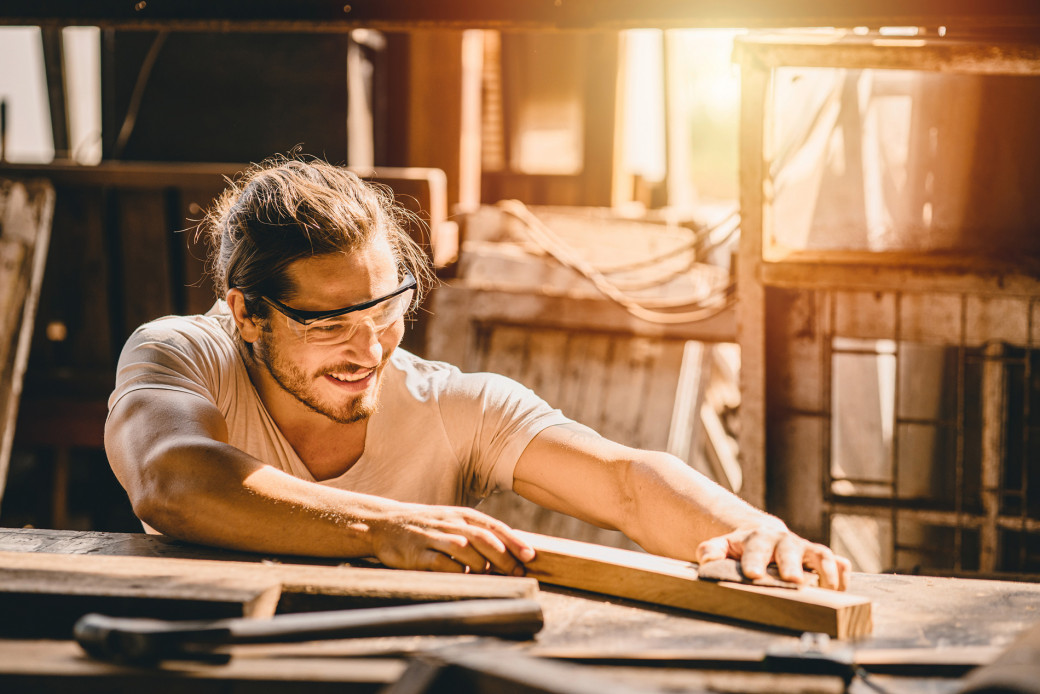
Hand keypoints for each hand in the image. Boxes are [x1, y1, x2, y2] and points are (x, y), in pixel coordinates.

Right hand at [369, 503, 534, 575]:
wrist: (384, 524)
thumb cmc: (426, 526)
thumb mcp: (452, 521)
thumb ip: (476, 532)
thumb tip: (509, 550)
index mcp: (461, 515)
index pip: (493, 527)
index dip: (513, 541)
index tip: (530, 556)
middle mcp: (449, 523)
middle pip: (482, 538)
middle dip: (504, 556)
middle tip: (518, 572)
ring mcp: (432, 537)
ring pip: (464, 549)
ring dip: (482, 564)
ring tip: (494, 577)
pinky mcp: (416, 553)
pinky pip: (440, 562)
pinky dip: (456, 571)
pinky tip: (466, 579)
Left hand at [696, 525, 850, 590]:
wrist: (762, 536)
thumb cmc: (740, 549)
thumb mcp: (722, 547)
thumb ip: (712, 551)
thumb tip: (705, 559)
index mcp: (757, 538)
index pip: (755, 549)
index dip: (754, 561)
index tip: (753, 574)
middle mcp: (783, 541)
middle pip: (789, 550)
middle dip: (791, 565)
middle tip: (792, 580)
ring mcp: (804, 549)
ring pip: (819, 554)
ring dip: (824, 568)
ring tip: (828, 586)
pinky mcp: (820, 559)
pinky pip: (837, 563)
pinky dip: (842, 573)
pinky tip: (842, 587)